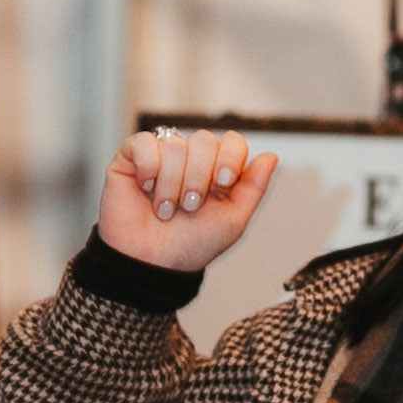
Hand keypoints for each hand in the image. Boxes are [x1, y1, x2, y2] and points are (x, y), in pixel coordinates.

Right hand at [96, 128, 277, 272]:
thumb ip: (253, 187)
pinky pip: (144, 143)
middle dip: (199, 177)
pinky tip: (146, 189)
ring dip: (172, 184)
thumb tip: (271, 156)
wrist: (152, 263)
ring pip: (175, 145)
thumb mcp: (233, 220)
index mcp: (216, 169)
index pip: (232, 140)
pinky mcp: (130, 157)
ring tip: (166, 209)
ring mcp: (160, 154)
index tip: (221, 186)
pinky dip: (148, 170)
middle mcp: (190, 157)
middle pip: (204, 139)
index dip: (229, 159)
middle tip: (189, 206)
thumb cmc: (191, 245)